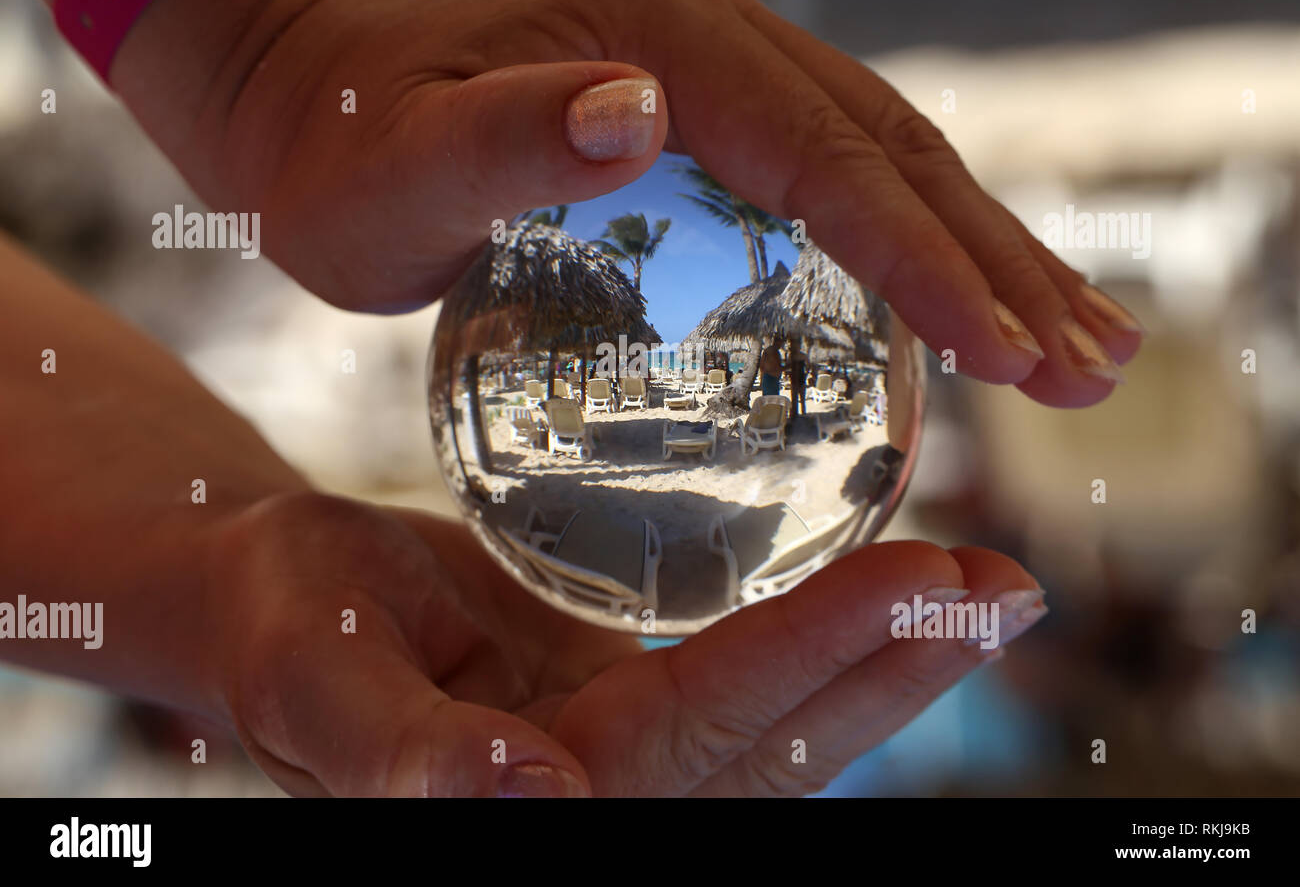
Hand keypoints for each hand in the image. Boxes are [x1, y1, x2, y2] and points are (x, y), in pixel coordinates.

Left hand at [176, 0, 1140, 407]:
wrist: (322, 104)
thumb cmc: (344, 158)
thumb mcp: (395, 169)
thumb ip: (505, 142)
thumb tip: (640, 116)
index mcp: (671, 37)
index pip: (833, 161)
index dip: (932, 259)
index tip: (1013, 354)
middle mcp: (722, 37)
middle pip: (896, 154)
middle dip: (1003, 264)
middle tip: (1097, 365)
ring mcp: (729, 70)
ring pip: (894, 162)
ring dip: (992, 253)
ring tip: (1081, 340)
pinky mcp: (722, 113)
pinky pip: (847, 181)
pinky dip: (923, 246)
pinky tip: (969, 304)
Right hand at [209, 491, 1045, 795]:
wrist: (275, 604)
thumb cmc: (277, 634)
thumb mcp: (318, 681)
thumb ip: (403, 754)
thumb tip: (524, 795)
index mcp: (542, 793)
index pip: (702, 729)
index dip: (814, 657)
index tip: (928, 580)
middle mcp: (604, 784)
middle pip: (779, 741)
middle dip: (899, 668)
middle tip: (1009, 591)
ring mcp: (624, 744)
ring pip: (781, 716)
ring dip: (890, 657)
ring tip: (987, 590)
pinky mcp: (626, 696)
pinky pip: (745, 676)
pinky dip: (825, 636)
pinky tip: (895, 593)